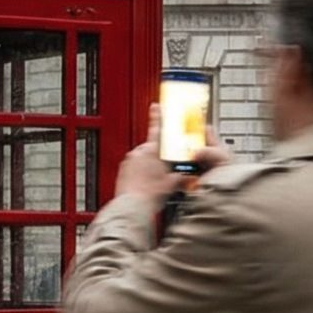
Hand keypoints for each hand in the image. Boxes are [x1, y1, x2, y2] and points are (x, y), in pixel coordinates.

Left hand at [116, 107, 232, 202]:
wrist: (132, 206)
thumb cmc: (150, 194)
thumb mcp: (172, 183)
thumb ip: (182, 176)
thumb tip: (189, 176)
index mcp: (152, 150)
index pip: (156, 128)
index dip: (157, 116)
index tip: (156, 106)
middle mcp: (138, 152)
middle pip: (152, 148)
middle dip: (159, 156)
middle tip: (165, 168)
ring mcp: (129, 161)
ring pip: (142, 159)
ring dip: (149, 165)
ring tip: (155, 181)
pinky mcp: (122, 170)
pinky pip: (134, 167)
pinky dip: (140, 172)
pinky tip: (146, 184)